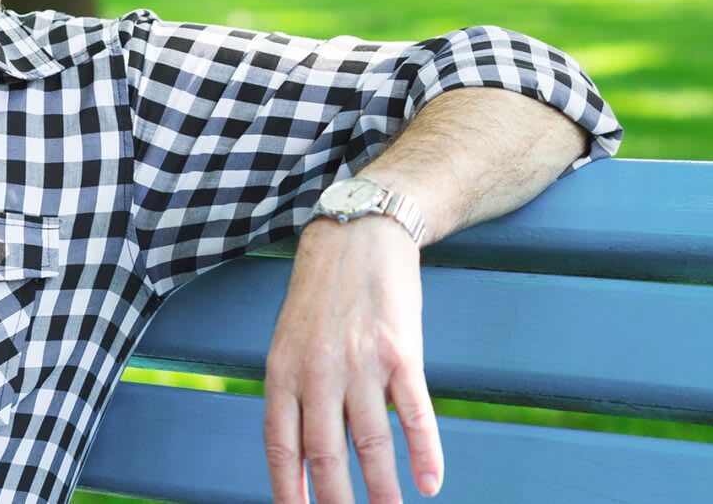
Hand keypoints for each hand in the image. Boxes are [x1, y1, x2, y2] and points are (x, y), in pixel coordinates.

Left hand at [263, 217, 442, 502]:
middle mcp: (317, 371)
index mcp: (282, 372)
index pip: (281, 446)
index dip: (289, 490)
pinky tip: (431, 483)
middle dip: (336, 502)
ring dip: (382, 489)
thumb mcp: (289, 340)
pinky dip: (425, 453)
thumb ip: (294, 391)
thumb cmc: (323, 294)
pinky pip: (414, 414)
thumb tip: (304, 453)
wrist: (361, 235)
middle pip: (325, 453)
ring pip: (370, 442)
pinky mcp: (402, 353)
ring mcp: (360, 363)